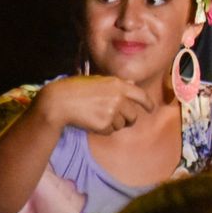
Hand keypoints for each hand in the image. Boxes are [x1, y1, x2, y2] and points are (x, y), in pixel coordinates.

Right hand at [34, 75, 153, 133]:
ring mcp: (113, 112)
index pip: (141, 95)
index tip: (151, 109)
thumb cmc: (77, 88)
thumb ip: (118, 84)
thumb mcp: (99, 81)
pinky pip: (110, 131)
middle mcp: (119, 98)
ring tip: (98, 116)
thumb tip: (132, 85)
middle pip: (133, 115)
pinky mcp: (105, 125)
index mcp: (118, 85)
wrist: (61, 101)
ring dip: (114, 124)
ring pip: (122, 125)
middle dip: (128, 119)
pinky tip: (93, 121)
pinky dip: (104, 129)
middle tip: (117, 118)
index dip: (148, 103)